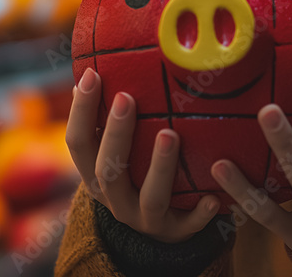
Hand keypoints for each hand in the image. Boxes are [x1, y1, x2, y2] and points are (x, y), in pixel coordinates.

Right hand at [65, 68, 219, 242]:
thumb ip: (115, 115)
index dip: (81, 111)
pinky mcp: (175, 233)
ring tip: (171, 134)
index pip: (79, 143)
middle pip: (108, 171)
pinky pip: (188, 226)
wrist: (159, 225)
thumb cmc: (139, 170)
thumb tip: (105, 57)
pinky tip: (212, 197)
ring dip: (159, 166)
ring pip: (149, 198)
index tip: (92, 74)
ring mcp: (145, 219)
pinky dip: (199, 213)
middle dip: (116, 134)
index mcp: (96, 175)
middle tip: (128, 97)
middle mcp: (115, 200)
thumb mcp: (120, 148)